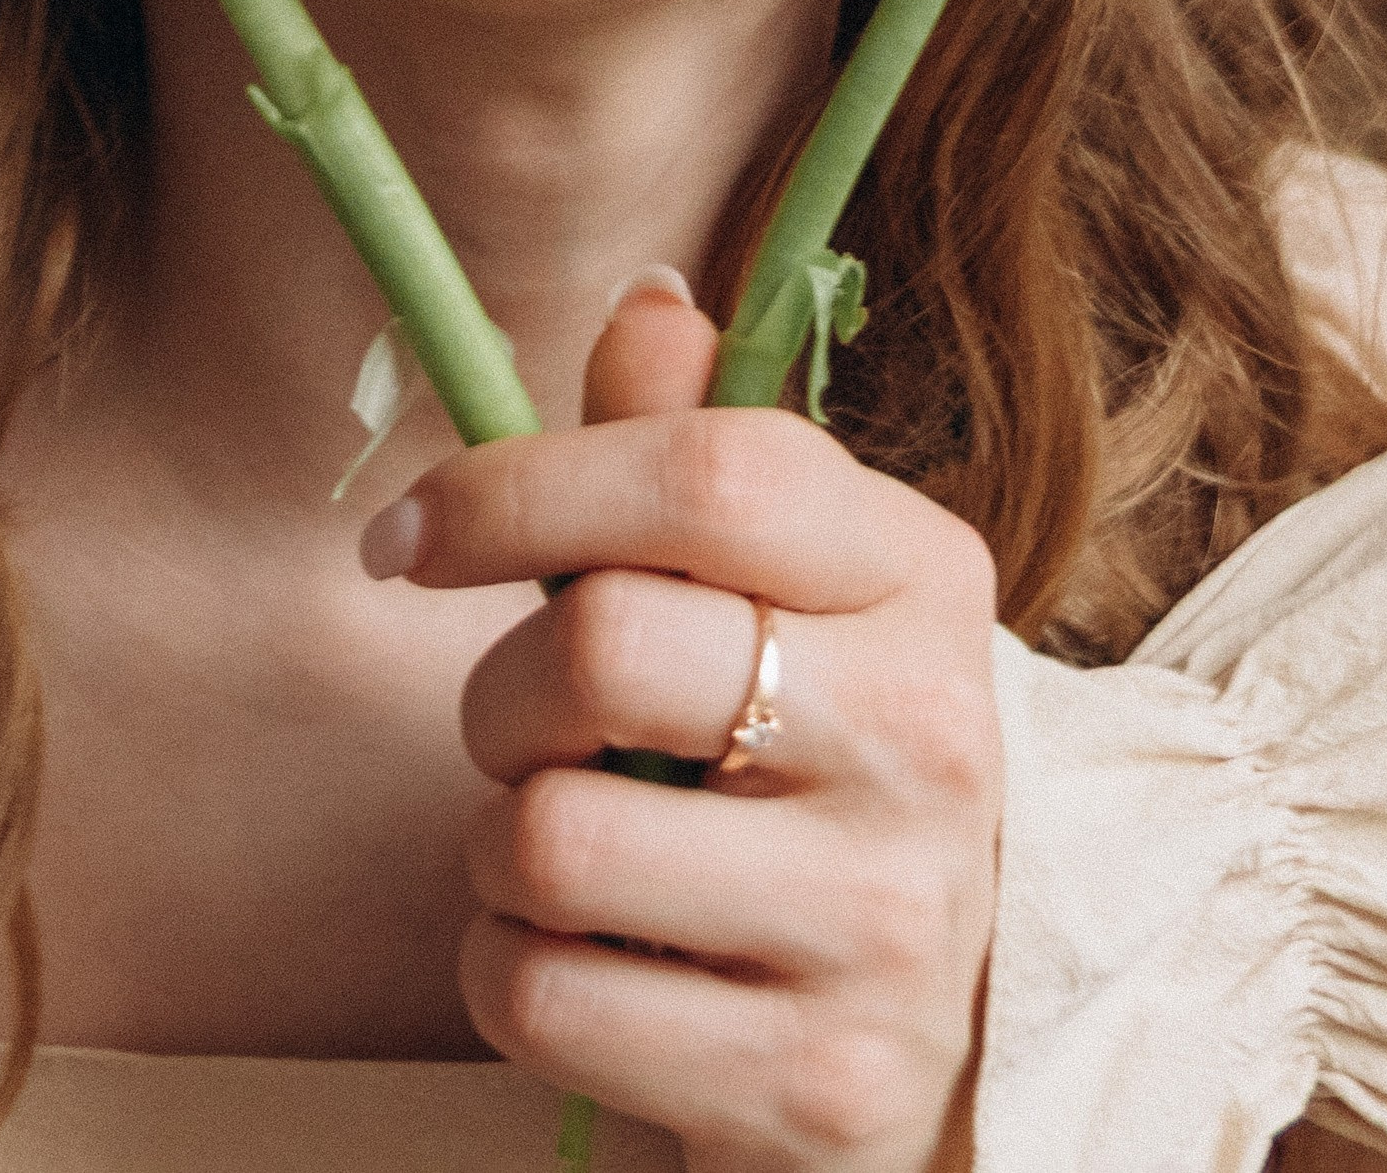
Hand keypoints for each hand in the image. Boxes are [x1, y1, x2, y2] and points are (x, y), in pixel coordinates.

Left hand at [359, 284, 1000, 1172]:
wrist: (975, 1019)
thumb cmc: (830, 754)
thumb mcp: (803, 584)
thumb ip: (699, 442)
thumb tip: (646, 301)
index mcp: (919, 576)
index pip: (708, 472)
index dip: (519, 484)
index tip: (412, 535)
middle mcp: (925, 739)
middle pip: (603, 646)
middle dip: (500, 689)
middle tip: (527, 728)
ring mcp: (882, 923)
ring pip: (551, 836)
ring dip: (504, 847)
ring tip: (577, 850)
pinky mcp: (817, 1085)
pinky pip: (545, 999)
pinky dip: (513, 974)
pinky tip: (592, 958)